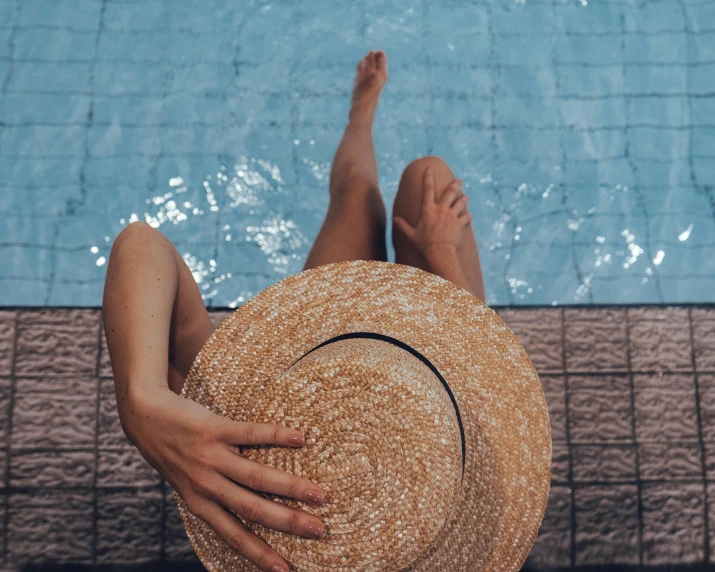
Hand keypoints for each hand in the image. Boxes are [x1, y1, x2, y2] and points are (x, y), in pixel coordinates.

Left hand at [121, 385, 325, 571]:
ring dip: (290, 487)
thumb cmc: (171, 453)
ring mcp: (210, 457)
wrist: (143, 416)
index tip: (285, 570)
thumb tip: (250, 512)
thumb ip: (213, 497)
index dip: (259, 553)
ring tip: (318, 493)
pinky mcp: (215, 428)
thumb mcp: (186, 484)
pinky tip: (299, 438)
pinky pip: (250, 433)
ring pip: (255, 477)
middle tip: (319, 529)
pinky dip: (276, 436)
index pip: (233, 534)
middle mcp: (206, 485)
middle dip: (287, 522)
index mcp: (199, 503)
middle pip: (252, 508)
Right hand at [393, 167, 471, 254]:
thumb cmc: (424, 244)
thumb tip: (394, 218)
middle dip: (456, 184)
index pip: (427, 189)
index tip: (429, 168)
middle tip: (460, 180)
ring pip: (461, 202)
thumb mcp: (411, 234)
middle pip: (451, 192)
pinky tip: (468, 216)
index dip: (428, 177)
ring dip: (464, 199)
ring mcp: (451, 215)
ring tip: (465, 197)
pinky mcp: (459, 223)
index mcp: (428, 210)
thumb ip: (403, 225)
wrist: (439, 252)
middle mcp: (441, 209)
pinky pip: (466, 216)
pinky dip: (467, 216)